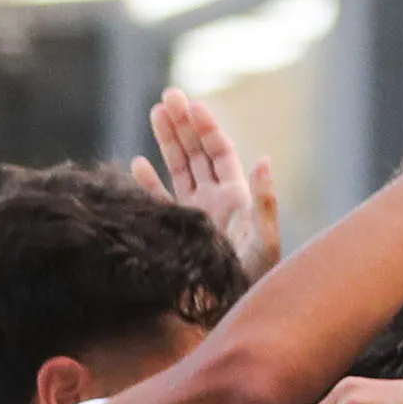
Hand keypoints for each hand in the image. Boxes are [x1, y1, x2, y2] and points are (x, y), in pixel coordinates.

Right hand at [136, 88, 280, 282]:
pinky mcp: (179, 232)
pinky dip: (149, 184)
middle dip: (184, 123)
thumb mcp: (265, 240)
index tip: (191, 105)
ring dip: (168, 142)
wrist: (234, 308)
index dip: (206, 127)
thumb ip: (264, 201)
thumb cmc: (256, 278)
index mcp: (235, 196)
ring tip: (155, 112)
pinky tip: (137, 163)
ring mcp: (195, 214)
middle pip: (196, 152)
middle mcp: (215, 200)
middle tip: (168, 95)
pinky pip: (160, 203)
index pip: (219, 152)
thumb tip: (264, 159)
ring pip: (178, 169)